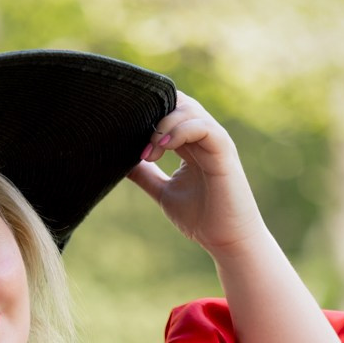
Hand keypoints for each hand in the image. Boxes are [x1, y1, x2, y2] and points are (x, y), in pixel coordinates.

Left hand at [127, 93, 265, 256]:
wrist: (226, 240)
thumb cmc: (200, 218)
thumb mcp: (163, 192)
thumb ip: (145, 175)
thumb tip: (117, 164)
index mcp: (190, 142)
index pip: (168, 110)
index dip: (147, 113)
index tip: (125, 134)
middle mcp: (203, 136)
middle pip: (177, 102)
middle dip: (153, 114)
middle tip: (137, 143)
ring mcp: (215, 141)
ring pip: (188, 110)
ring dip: (163, 125)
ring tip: (149, 152)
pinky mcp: (224, 150)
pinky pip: (203, 126)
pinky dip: (180, 131)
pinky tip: (163, 147)